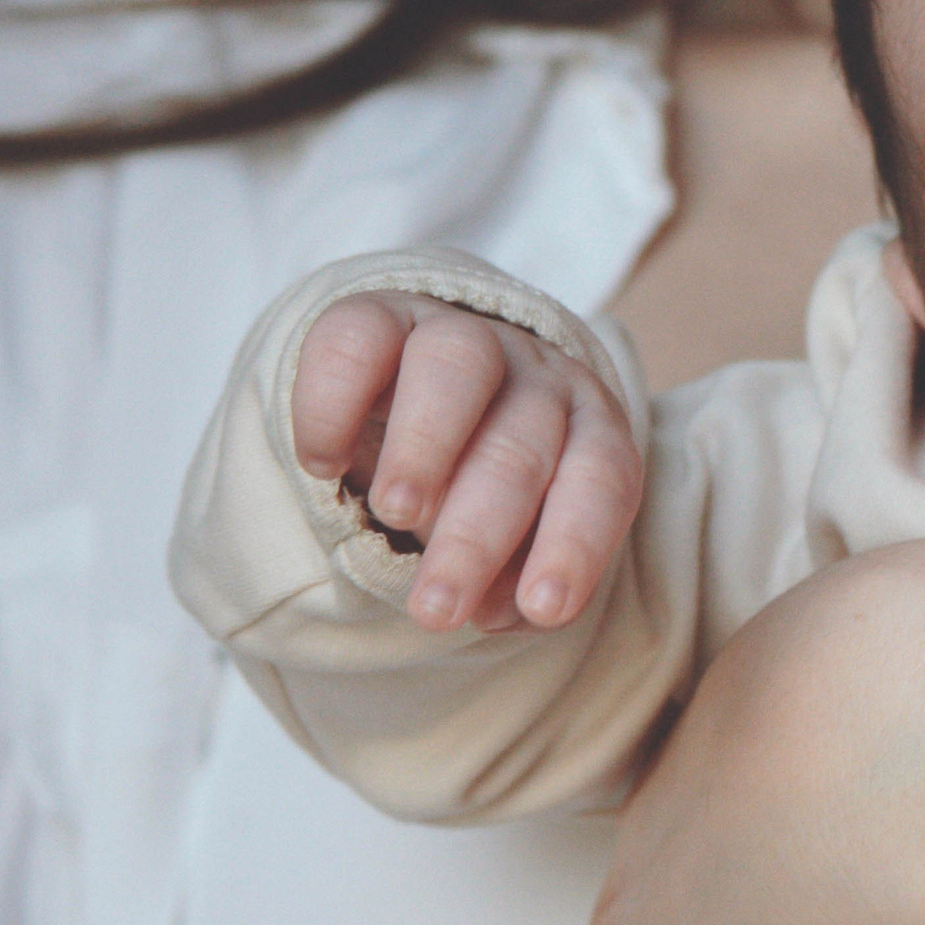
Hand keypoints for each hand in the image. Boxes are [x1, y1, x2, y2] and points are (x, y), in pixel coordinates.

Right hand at [292, 291, 641, 631]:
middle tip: (437, 608)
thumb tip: (499, 610)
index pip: (602, 478)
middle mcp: (535, 373)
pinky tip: (322, 464)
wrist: (412, 394)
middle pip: (521, 444)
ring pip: (457, 367)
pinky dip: (336, 400)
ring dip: (427, 445)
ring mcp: (459, 334)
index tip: (542, 609)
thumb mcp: (512, 537)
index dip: (577, 543)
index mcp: (588, 426)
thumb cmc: (476, 489)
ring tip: (395, 513)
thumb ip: (514, 575)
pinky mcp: (379, 314)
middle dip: (479, 534)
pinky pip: (359, 339)